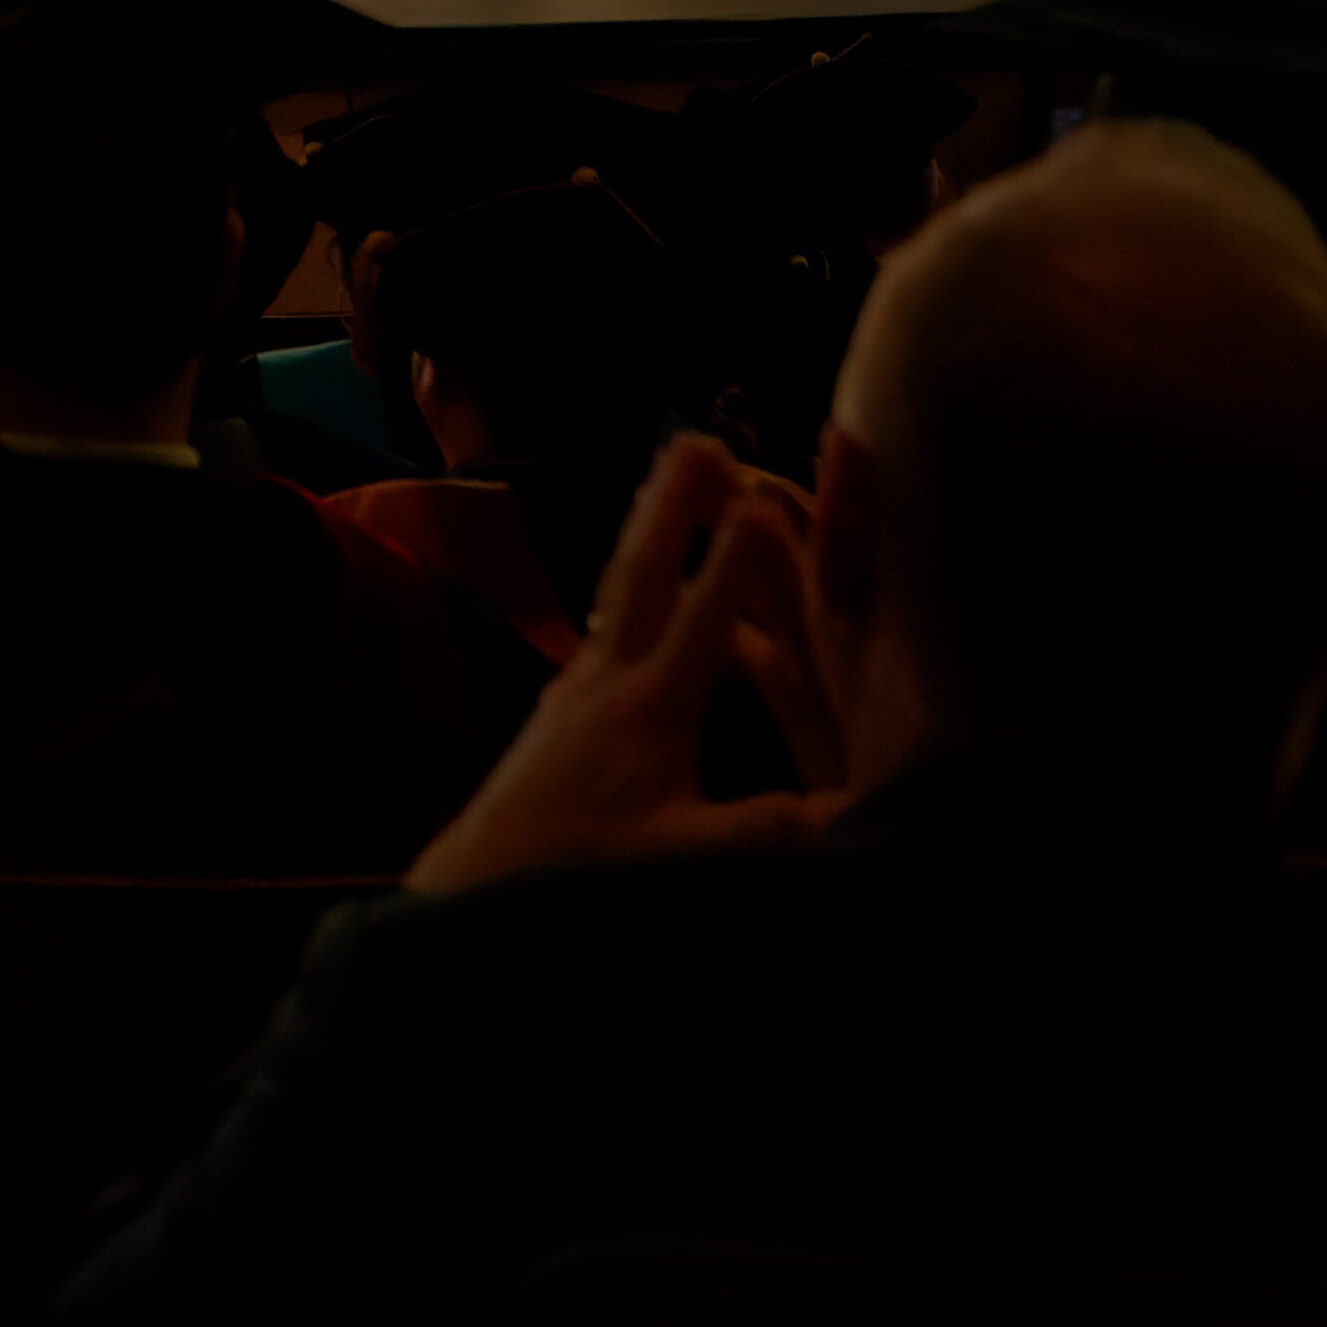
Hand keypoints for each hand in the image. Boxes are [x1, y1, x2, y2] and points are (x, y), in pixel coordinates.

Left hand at [406, 433, 843, 894]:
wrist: (477, 886)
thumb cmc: (579, 874)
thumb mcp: (682, 860)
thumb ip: (765, 829)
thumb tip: (849, 807)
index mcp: (647, 709)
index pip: (701, 618)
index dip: (735, 561)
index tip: (761, 497)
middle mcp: (606, 679)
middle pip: (641, 572)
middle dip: (674, 503)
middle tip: (700, 440)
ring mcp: (578, 686)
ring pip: (618, 589)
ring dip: (650, 530)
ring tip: (673, 481)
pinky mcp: (563, 705)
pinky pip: (607, 623)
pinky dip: (632, 585)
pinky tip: (640, 586)